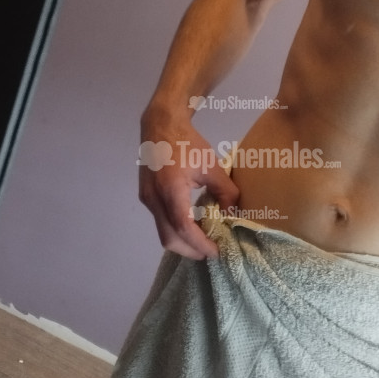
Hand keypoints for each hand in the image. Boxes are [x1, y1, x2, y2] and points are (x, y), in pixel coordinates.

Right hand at [138, 104, 238, 258]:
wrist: (160, 126)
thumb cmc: (187, 143)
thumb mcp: (211, 166)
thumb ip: (225, 192)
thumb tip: (232, 215)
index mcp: (171, 189)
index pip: (183, 228)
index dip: (200, 244)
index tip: (216, 251)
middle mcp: (154, 198)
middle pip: (169, 238)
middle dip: (190, 250)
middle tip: (210, 251)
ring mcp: (147, 199)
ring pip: (163, 232)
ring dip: (183, 241)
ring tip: (203, 240)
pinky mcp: (146, 197)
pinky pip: (161, 221)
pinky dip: (176, 229)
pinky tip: (192, 223)